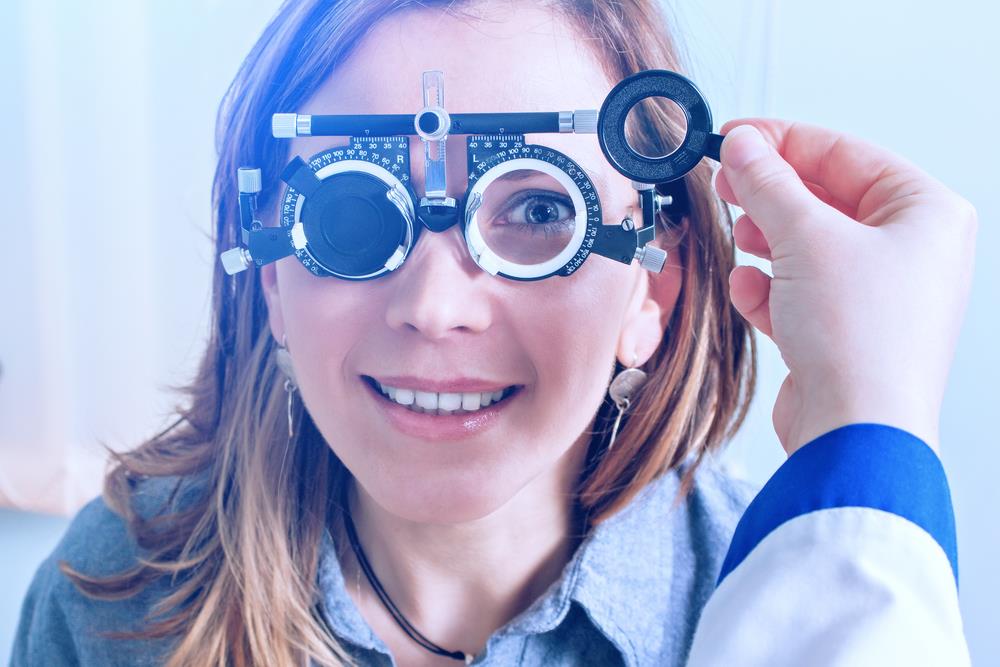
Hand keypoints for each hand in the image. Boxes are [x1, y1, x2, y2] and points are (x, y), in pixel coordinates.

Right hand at [714, 120, 976, 455]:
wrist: (855, 432)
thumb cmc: (860, 338)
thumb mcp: (805, 238)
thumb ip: (768, 184)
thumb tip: (743, 145)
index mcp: (925, 214)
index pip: (845, 154)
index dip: (783, 141)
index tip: (735, 136)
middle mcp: (911, 252)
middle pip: (825, 199)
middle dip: (771, 196)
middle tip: (727, 183)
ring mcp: (879, 295)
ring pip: (809, 246)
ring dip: (767, 242)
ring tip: (742, 239)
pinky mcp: (847, 332)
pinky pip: (801, 291)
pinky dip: (771, 288)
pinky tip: (750, 291)